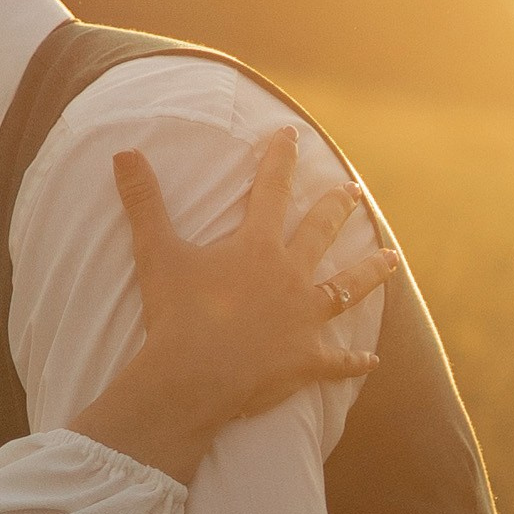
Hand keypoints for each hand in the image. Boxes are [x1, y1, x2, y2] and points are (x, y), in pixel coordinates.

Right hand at [107, 129, 399, 452]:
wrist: (193, 378)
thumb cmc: (177, 315)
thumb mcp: (155, 253)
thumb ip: (144, 202)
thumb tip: (122, 152)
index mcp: (258, 247)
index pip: (271, 191)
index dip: (280, 159)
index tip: (291, 135)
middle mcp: (291, 276)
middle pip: (321, 233)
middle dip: (336, 208)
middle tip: (353, 193)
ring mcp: (304, 319)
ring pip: (348, 290)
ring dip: (371, 272)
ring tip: (391, 258)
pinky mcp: (307, 361)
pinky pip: (337, 361)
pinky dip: (354, 362)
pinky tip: (370, 361)